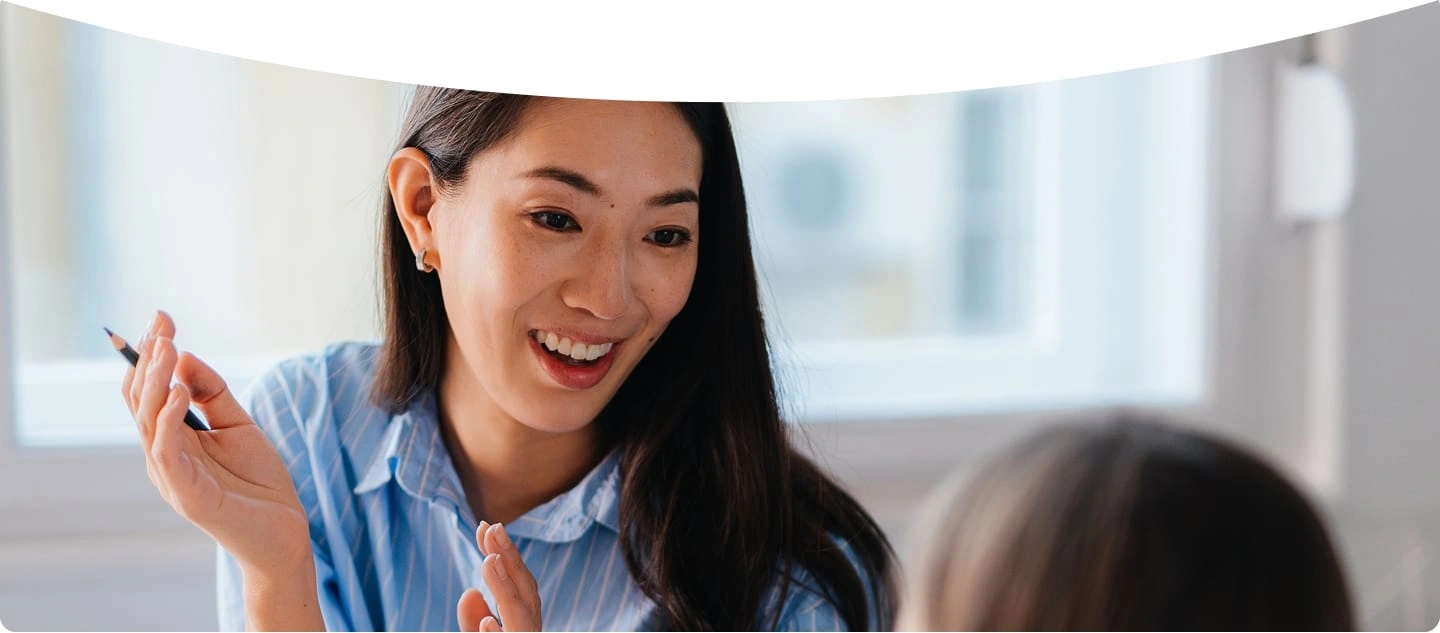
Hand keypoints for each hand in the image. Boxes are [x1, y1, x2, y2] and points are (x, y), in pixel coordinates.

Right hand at [121, 310, 310, 576]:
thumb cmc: (259, 482)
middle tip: (161, 324)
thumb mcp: (239, 424)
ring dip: (155, 381)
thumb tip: (185, 356)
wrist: (284, 533)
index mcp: (173, 439)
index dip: (151, 354)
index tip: (161, 317)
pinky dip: (168, 420)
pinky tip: (178, 392)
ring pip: (147, 422)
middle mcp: (163, 455)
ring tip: (167, 346)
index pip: (149, 390)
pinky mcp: (187, 495)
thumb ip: (212, 392)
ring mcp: (171, 476)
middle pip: (141, 401)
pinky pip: (168, 452)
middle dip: (149, 359)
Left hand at [456, 522, 541, 631]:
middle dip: (511, 559)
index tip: (483, 527)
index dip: (500, 553)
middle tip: (494, 528)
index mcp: (524, 619)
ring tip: (491, 561)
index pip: (514, 581)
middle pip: (525, 590)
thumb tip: (471, 591)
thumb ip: (472, 618)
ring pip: (520, 617)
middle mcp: (529, 628)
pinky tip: (486, 621)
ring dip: (505, 588)